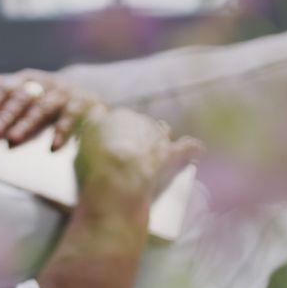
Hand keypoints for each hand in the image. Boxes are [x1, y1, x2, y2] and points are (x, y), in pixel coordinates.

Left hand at [0, 69, 104, 150]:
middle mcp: (49, 83)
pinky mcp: (85, 107)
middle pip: (24, 99)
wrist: (94, 104)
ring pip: (43, 108)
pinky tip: (52, 147)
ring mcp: (67, 94)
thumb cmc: (53, 100)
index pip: (9, 88)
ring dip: (28, 124)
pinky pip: (71, 119)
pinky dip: (62, 132)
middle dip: (7, 115)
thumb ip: (6, 89)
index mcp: (32, 80)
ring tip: (14, 139)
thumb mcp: (31, 92)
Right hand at [74, 108, 203, 206]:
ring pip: (162, 132)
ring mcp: (158, 138)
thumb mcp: (86, 135)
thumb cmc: (96, 161)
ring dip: (161, 140)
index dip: (116, 132)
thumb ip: (93, 120)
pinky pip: (188, 147)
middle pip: (141, 126)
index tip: (111, 143)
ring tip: (156, 150)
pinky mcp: (172, 155)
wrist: (118, 178)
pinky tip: (200, 150)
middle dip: (138, 136)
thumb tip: (97, 110)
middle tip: (130, 153)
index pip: (119, 119)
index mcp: (118, 116)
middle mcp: (140, 122)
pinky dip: (194, 148)